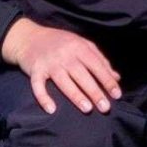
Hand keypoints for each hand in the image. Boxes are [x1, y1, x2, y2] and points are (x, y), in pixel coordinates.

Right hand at [1, 18, 121, 115]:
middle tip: (106, 107)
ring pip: (64, 81)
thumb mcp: (82, 45)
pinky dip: (43, 97)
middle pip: (82, 75)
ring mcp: (49, 62)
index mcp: (79, 47)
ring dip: (76, 95)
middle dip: (94, 91)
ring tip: (87, 109)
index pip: (97, 65)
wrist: (29, 37)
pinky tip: (51, 109)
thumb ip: (100, 60)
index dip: (107, 80)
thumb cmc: (60, 42)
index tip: (117, 95)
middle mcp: (65, 54)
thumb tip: (116, 77)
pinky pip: (38, 85)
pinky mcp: (35, 70)